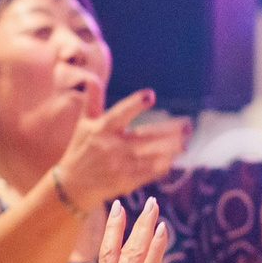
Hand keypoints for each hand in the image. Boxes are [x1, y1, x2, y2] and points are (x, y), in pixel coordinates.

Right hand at [54, 89, 188, 209]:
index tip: (150, 95)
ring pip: (151, 155)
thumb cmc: (80, 149)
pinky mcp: (124, 181)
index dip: (135, 104)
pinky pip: (147, 172)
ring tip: (186, 141)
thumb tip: (92, 77)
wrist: (72, 185)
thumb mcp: (84, 124)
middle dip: (169, 131)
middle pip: (145, 136)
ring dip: (170, 148)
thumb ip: (92, 101)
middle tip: (188, 125)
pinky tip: (173, 159)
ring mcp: (119, 165)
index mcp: (101, 129)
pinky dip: (161, 166)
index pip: (120, 113)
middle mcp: (111, 146)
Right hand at [87, 199, 169, 262]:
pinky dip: (156, 245)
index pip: (107, 255)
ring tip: (153, 205)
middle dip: (129, 222)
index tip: (117, 212)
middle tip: (139, 202)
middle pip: (119, 245)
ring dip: (145, 225)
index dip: (112, 232)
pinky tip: (162, 229)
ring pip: (135, 249)